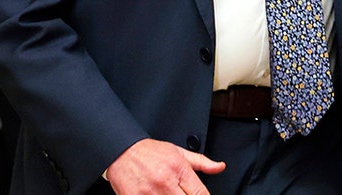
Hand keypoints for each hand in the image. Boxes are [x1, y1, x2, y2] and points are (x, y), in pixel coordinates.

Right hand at [107, 138, 224, 193]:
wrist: (121, 150)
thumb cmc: (150, 152)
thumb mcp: (178, 152)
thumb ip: (202, 162)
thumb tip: (220, 167)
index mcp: (179, 169)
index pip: (200, 194)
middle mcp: (165, 182)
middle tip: (182, 194)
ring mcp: (150, 193)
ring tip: (171, 194)